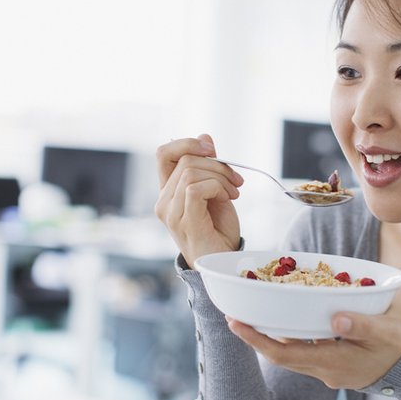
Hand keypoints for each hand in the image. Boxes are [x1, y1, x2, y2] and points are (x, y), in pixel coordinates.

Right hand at [155, 134, 244, 265]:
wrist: (225, 262)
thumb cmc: (219, 230)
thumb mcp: (216, 190)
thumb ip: (208, 166)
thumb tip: (204, 137)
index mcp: (168, 192)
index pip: (163, 153)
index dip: (186, 143)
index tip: (212, 150)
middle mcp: (164, 202)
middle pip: (185, 159)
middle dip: (217, 164)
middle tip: (237, 181)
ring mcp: (170, 213)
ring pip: (191, 172)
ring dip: (221, 177)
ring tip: (233, 192)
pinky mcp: (184, 222)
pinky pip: (195, 188)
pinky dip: (217, 187)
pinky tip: (228, 199)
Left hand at [227, 312, 400, 389]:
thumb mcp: (385, 332)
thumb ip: (360, 324)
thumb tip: (335, 318)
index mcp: (332, 362)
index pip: (284, 353)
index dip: (256, 340)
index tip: (236, 324)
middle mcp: (324, 370)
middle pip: (281, 355)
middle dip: (257, 337)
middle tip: (235, 317)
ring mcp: (329, 369)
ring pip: (292, 353)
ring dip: (272, 337)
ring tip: (255, 316)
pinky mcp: (335, 364)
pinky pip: (305, 351)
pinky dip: (292, 336)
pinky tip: (289, 320)